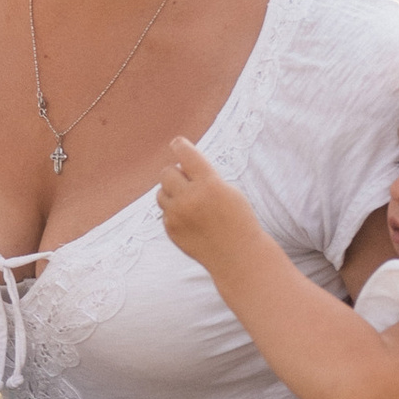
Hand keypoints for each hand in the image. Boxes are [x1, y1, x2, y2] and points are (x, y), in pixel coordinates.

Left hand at [156, 135, 240, 258]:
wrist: (237, 255)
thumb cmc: (237, 219)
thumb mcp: (228, 190)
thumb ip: (204, 177)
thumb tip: (178, 166)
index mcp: (209, 184)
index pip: (186, 154)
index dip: (180, 146)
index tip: (177, 143)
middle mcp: (190, 198)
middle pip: (166, 172)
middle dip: (175, 173)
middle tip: (187, 181)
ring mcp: (178, 215)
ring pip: (161, 192)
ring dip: (172, 193)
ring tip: (191, 203)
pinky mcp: (171, 229)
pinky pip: (164, 212)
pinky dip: (175, 213)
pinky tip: (192, 222)